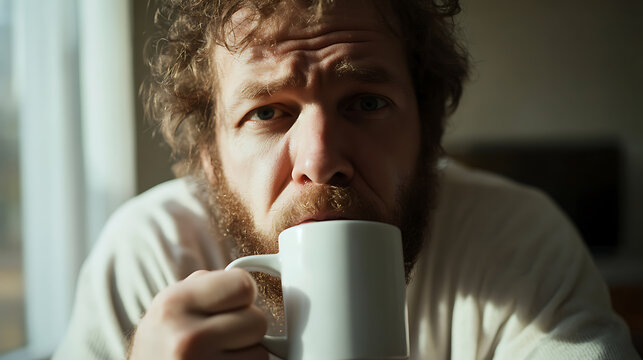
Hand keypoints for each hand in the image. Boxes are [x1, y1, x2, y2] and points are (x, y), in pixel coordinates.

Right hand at [128, 268, 268, 358]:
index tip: (231, 306)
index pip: (243, 284)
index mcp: (174, 303)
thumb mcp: (167, 308)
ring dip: (245, 353)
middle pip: (258, 320)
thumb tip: (247, 280)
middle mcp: (187, 336)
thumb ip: (205, 288)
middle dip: (245, 329)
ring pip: (261, 351)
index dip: (243, 295)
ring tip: (215, 356)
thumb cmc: (159, 347)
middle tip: (220, 339)